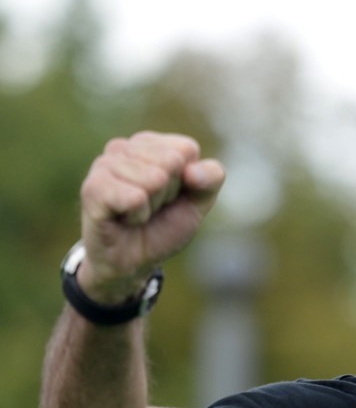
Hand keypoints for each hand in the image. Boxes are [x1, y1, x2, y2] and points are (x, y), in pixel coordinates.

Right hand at [77, 131, 225, 303]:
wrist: (133, 263)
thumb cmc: (162, 228)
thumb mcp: (197, 203)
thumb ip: (211, 178)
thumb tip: (192, 171)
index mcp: (149, 144)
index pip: (186, 149)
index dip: (187, 182)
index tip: (169, 198)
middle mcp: (123, 147)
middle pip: (171, 162)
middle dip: (168, 194)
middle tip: (151, 209)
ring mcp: (104, 164)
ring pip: (154, 179)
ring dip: (151, 208)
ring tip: (135, 215)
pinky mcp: (93, 187)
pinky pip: (135, 198)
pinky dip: (137, 217)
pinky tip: (123, 219)